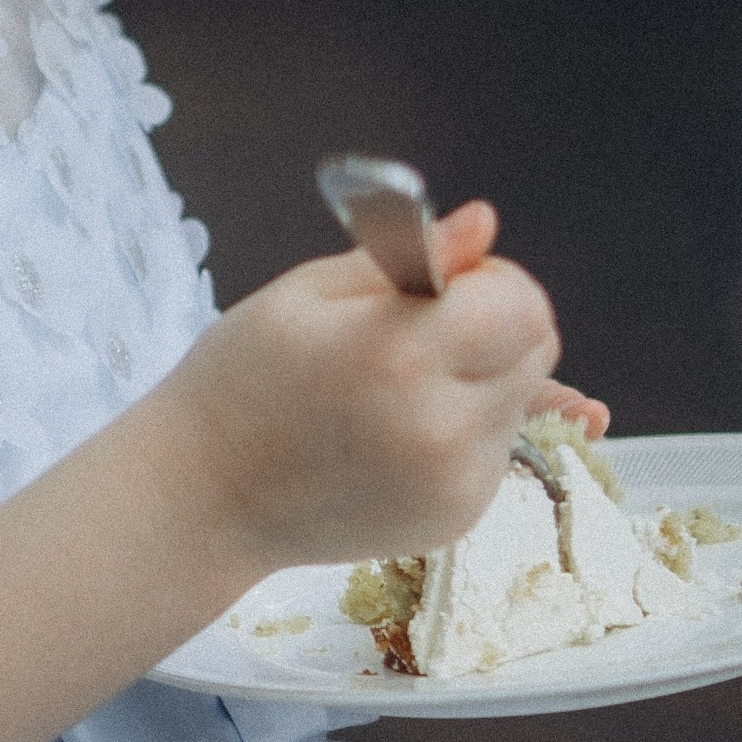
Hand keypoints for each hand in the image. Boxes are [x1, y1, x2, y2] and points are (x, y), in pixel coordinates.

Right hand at [163, 198, 587, 578]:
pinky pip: (498, 447)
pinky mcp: (458, 518)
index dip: (491, 281)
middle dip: (494, 324)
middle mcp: (441, 431)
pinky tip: (399, 428)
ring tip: (400, 386)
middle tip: (423, 331)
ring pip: (524, 399)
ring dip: (482, 377)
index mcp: (401, 360)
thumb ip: (411, 257)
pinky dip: (467, 427)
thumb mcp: (309, 293)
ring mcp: (455, 485)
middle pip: (537, 350)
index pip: (523, 305)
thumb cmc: (241, 383)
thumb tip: (484, 224)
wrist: (205, 499)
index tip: (443, 286)